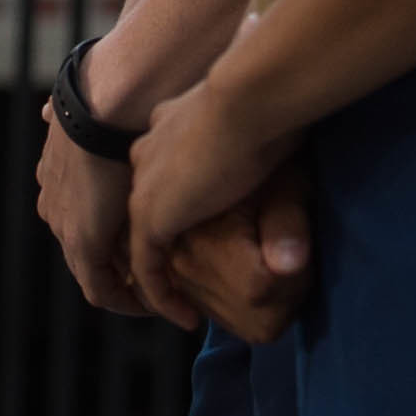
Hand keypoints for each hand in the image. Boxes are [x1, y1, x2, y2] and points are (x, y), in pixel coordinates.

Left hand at [36, 106, 144, 317]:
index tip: (140, 236)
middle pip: (84, 242)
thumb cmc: (127, 88)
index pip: (84, 209)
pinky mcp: (85, 243)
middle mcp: (54, 200)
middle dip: (115, 261)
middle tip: (152, 274)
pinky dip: (126, 301)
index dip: (111, 228)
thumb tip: (51, 109)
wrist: (119, 93)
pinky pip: (101, 290)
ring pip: (90, 270)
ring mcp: (66, 223)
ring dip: (122, 286)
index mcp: (59, 169)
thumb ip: (87, 117)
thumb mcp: (102, 102)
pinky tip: (157, 302)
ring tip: (159, 294)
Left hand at [127, 73, 306, 329]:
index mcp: (169, 124)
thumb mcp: (259, 129)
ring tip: (186, 305)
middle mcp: (148, 152)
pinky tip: (186, 317)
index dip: (178, 199)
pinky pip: (146, 269)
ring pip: (139, 240)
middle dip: (163, 240)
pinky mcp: (149, 217)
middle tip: (191, 277)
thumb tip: (276, 153)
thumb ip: (258, 147)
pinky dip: (163, 297)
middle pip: (146, 203)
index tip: (201, 227)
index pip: (162, 168)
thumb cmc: (268, 104)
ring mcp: (144, 186)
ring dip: (159, 275)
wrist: (249, 97)